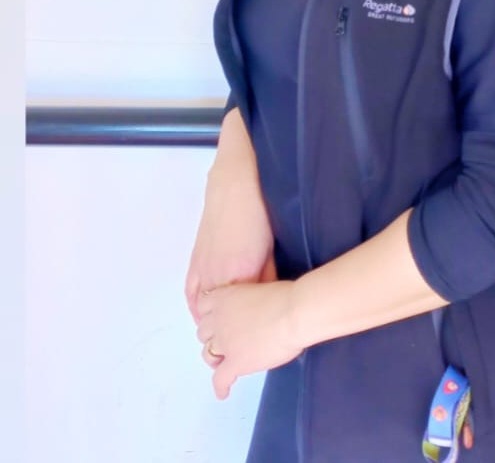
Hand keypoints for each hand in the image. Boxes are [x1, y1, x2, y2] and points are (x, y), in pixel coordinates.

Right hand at [185, 170, 275, 324]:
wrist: (234, 186)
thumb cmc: (257, 215)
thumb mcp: (269, 251)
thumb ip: (267, 279)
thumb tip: (269, 300)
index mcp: (239, 275)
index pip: (244, 313)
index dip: (252, 326)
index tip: (260, 337)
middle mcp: (216, 276)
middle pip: (220, 315)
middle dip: (229, 329)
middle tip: (240, 342)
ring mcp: (202, 268)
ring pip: (202, 308)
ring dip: (210, 322)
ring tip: (221, 334)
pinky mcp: (195, 260)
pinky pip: (191, 293)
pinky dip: (197, 307)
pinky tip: (202, 314)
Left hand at [196, 281, 302, 398]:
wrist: (293, 313)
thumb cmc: (284, 296)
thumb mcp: (259, 287)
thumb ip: (248, 299)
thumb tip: (256, 309)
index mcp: (224, 297)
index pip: (203, 306)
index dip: (210, 313)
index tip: (217, 318)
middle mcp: (218, 320)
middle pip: (203, 332)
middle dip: (212, 336)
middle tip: (225, 340)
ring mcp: (225, 343)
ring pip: (207, 354)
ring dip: (214, 358)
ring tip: (223, 363)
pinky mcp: (235, 363)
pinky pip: (220, 379)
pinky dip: (221, 387)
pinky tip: (223, 393)